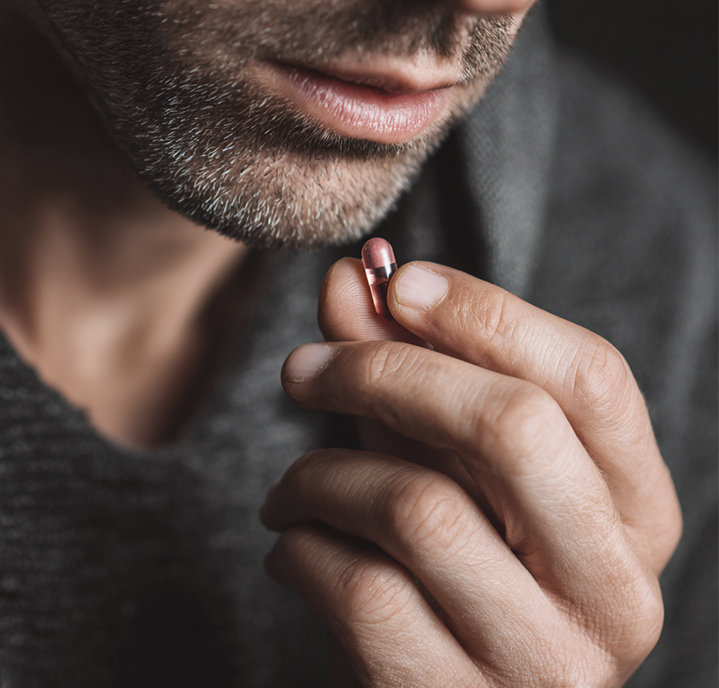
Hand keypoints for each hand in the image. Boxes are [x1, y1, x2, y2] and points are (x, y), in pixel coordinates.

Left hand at [260, 257, 681, 686]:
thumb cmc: (447, 566)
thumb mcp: (440, 461)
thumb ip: (404, 372)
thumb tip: (352, 277)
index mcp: (636, 513)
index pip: (589, 378)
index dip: (485, 312)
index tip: (396, 282)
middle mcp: (615, 590)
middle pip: (513, 426)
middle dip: (385, 371)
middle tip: (303, 367)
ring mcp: (545, 664)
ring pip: (419, 508)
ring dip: (318, 474)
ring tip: (289, 488)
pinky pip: (360, 592)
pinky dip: (301, 548)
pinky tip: (293, 547)